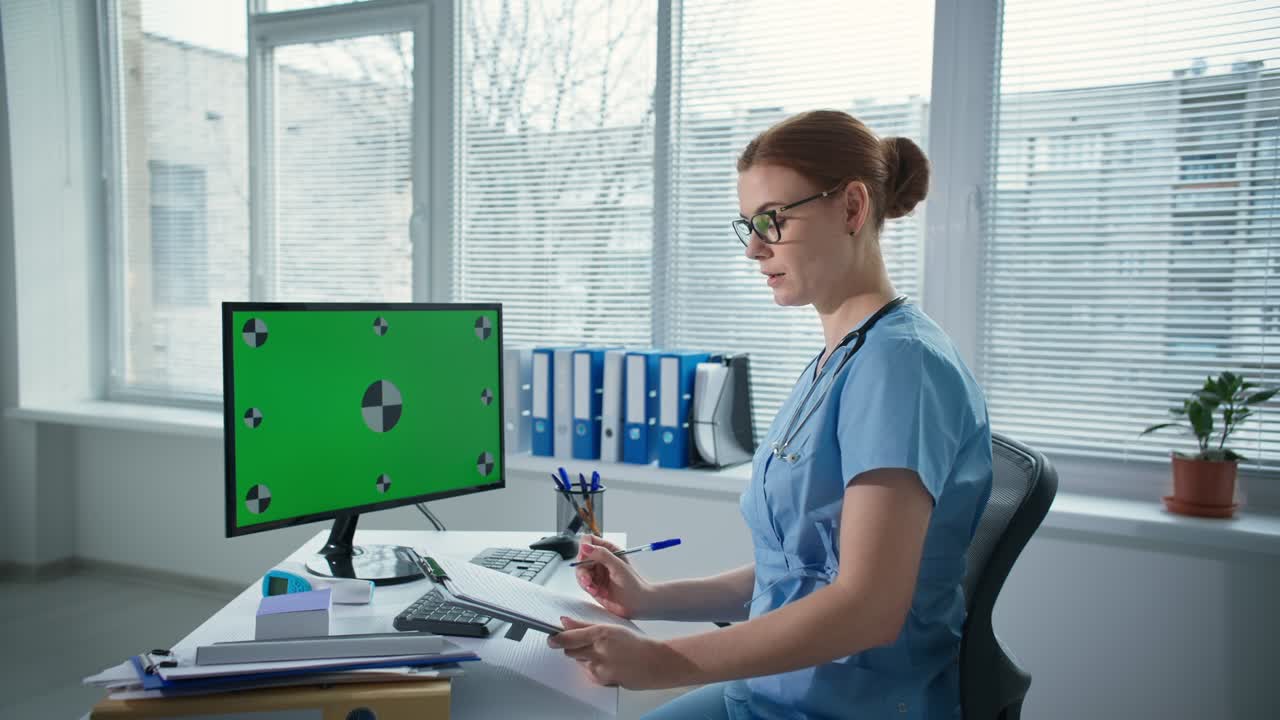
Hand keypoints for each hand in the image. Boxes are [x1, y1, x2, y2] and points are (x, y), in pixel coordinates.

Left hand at [548, 617, 696, 689]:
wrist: (654, 663)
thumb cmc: (636, 644)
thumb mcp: (611, 627)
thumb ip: (585, 625)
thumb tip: (565, 621)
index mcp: (601, 633)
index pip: (568, 637)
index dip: (556, 638)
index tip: (551, 638)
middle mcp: (598, 651)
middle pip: (570, 651)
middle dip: (572, 647)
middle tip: (584, 643)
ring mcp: (599, 668)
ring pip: (578, 662)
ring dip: (583, 657)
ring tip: (602, 653)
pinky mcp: (601, 680)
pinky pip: (587, 672)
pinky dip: (592, 668)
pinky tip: (607, 663)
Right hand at [574, 535, 654, 618]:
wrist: (637, 604)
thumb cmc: (633, 584)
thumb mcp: (618, 566)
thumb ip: (602, 555)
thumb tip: (586, 546)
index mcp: (609, 550)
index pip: (589, 541)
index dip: (583, 547)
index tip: (583, 557)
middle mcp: (601, 560)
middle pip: (581, 558)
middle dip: (583, 570)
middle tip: (587, 580)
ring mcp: (597, 573)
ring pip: (581, 572)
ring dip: (586, 581)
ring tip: (594, 589)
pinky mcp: (594, 584)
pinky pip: (584, 584)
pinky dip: (589, 588)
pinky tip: (598, 592)